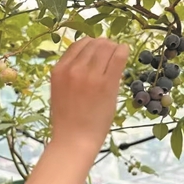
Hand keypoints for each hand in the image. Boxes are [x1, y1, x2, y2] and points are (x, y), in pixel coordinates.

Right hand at [49, 38, 128, 156]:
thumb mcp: (60, 91)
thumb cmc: (68, 120)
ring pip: (106, 46)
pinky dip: (124, 50)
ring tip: (118, 55)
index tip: (99, 51)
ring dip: (115, 48)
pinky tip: (125, 53)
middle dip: (105, 45)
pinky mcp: (107, 83)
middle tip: (111, 53)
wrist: (74, 140)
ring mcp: (90, 75)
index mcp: (58, 70)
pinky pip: (119, 56)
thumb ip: (69, 74)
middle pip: (94, 43)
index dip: (92, 44)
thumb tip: (88, 59)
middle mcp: (73, 69)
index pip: (78, 44)